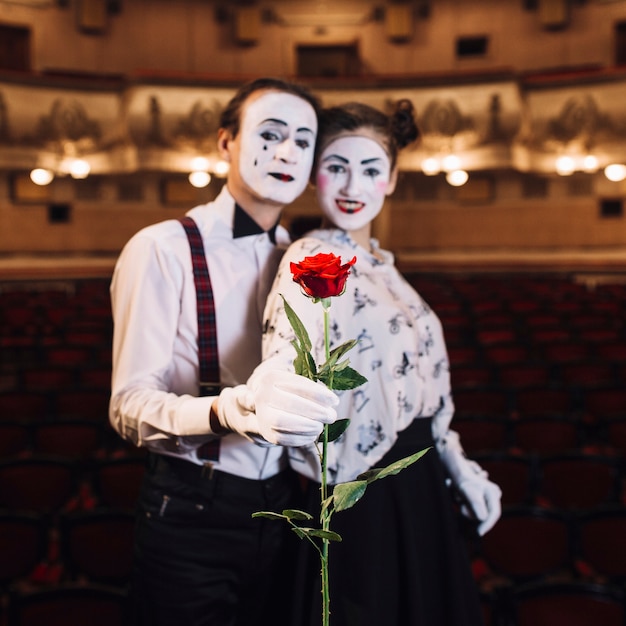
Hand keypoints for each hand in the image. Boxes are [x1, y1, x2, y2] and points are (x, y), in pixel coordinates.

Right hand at [216, 369, 337, 446]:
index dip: (319, 394)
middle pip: (290, 405)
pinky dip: (300, 439)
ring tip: (321, 426)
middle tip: (331, 416)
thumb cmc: (270, 394)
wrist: (237, 411)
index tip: (334, 400)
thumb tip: (327, 394)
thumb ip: (304, 388)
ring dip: (307, 427)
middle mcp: (261, 394)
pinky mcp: (260, 433)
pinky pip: (281, 439)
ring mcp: (258, 414)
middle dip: (315, 412)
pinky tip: (311, 436)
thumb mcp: (285, 384)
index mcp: (270, 378)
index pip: (298, 385)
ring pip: (283, 423)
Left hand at [456, 473, 501, 535]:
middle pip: (486, 515)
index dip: (487, 525)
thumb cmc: (463, 481)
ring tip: (461, 499)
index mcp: (493, 493)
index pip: (495, 513)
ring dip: (468, 510)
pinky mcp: (481, 500)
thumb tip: (483, 518)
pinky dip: (467, 508)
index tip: (479, 533)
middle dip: (473, 514)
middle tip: (462, 506)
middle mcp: (493, 496)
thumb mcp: (470, 493)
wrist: (456, 472)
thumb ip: (477, 506)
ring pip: (479, 513)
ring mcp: (487, 498)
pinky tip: (461, 500)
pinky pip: (475, 510)